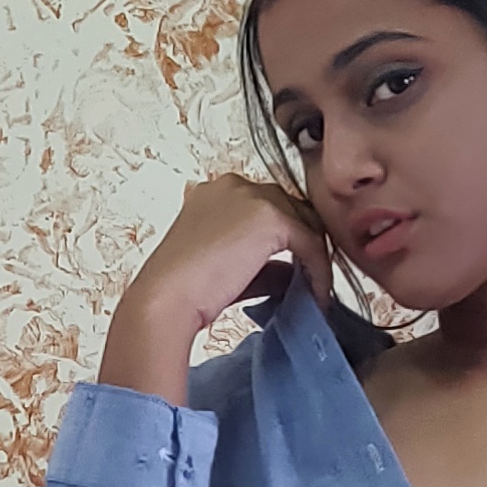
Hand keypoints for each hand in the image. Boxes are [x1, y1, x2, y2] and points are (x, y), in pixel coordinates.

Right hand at [98, 172, 336, 395]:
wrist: (167, 299)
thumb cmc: (185, 292)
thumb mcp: (230, 271)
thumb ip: (265, 266)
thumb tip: (296, 274)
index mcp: (216, 194)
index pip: (268, 208)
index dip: (286, 240)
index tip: (297, 271)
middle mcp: (234, 187)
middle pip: (290, 208)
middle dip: (304, 244)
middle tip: (312, 280)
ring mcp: (251, 197)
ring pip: (304, 222)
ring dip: (314, 257)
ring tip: (315, 291)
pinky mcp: (269, 217)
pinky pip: (310, 243)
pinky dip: (319, 271)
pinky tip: (317, 297)